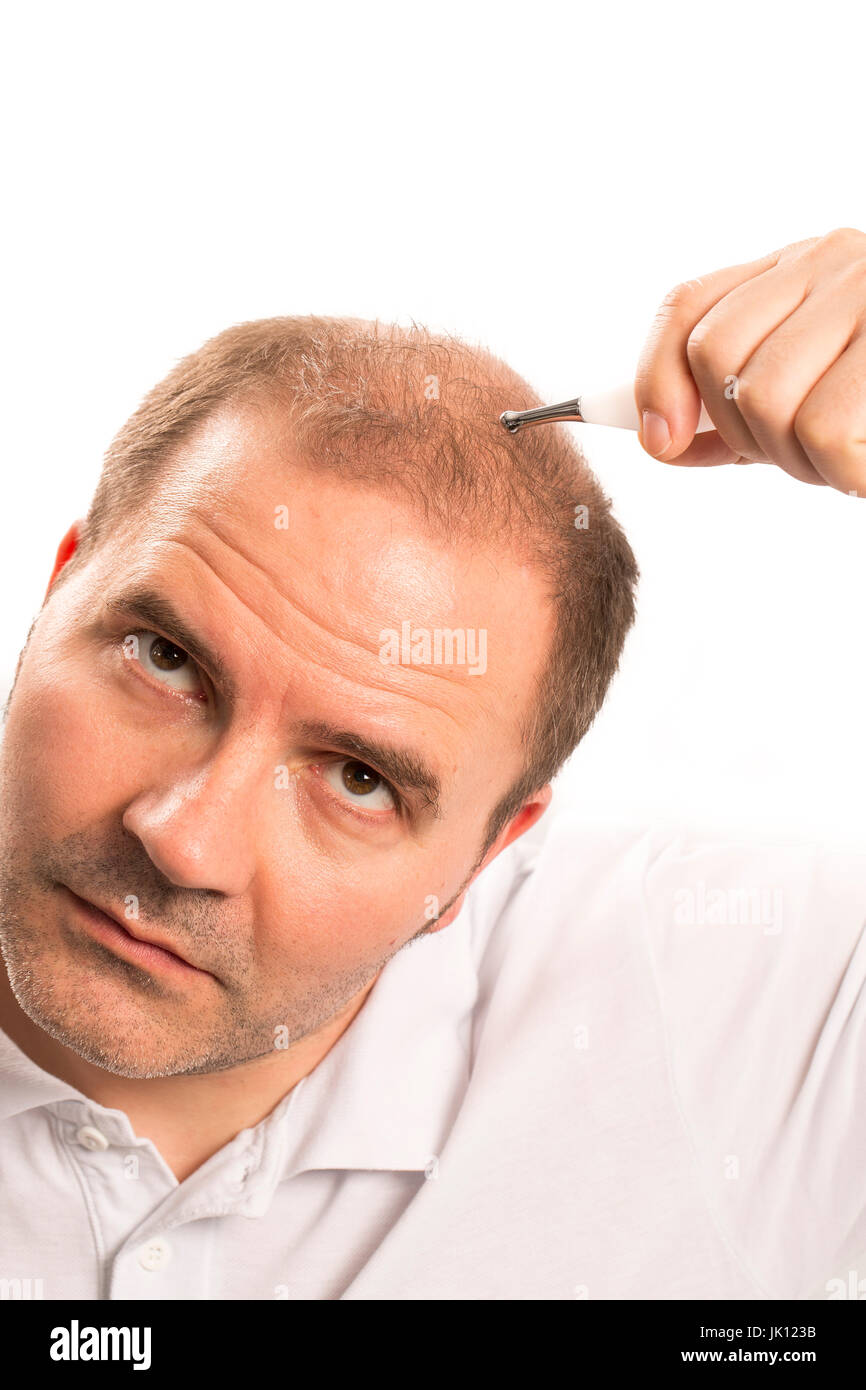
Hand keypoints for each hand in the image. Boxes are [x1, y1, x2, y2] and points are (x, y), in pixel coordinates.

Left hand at [633, 227, 865, 493]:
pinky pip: (827, 433)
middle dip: (748, 438)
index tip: (661, 442)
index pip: (689, 309)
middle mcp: (836, 262)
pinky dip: (844, 472)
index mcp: (803, 268)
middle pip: (718, 361)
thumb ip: (738, 418)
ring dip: (801, 460)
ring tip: (852, 454)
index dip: (656, 380)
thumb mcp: (815, 395)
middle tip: (808, 453)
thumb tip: (662, 441)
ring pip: (765, 400)